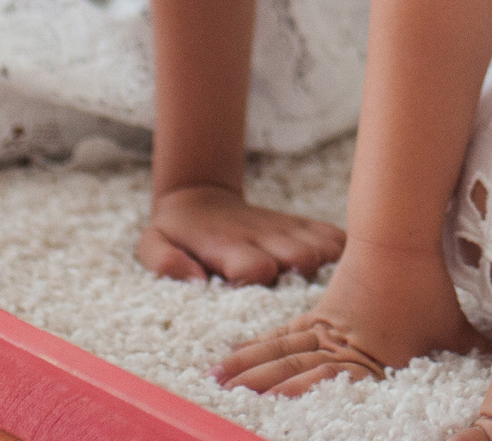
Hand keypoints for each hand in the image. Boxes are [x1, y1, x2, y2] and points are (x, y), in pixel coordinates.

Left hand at [137, 183, 344, 285]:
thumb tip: (194, 279)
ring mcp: (285, 230)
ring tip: (314, 286)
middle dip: (300, 279)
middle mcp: (263, 237)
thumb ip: (165, 262)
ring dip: (324, 268)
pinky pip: (334, 237)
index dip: (257, 280)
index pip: (257, 267)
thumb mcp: (152, 244)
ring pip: (324, 248)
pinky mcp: (301, 225)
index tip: (248, 290)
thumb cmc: (177, 234)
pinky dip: (339, 252)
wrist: (199, 198)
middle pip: (302, 259)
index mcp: (229, 247)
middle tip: (291, 294)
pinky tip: (331, 270)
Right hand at [217, 234, 484, 394]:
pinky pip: (280, 334)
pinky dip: (254, 348)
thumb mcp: (459, 333)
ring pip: (279, 352)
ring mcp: (324, 328)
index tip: (276, 420)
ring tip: (217, 386)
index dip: (301, 404)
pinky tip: (232, 358)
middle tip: (229, 408)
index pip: (331, 389)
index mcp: (370, 358)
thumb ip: (476, 359)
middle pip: (294, 374)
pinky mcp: (317, 315)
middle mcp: (339, 345)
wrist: (405, 237)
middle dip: (264, 394)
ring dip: (250, 371)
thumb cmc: (435, 289)